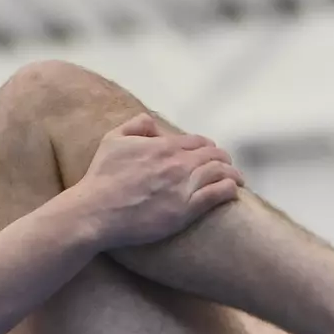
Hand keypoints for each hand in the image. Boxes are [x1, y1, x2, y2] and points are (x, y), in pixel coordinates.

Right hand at [76, 113, 243, 247]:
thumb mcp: (112, 140)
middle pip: (214, 155)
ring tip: (237, 179)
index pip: (197, 141)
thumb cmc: (101, 178)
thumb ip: (135, 125)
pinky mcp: (185, 210)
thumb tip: (152, 123)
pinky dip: (229, 189)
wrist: (96, 211)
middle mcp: (178, 163)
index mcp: (163, 145)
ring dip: (232, 173)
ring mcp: (184, 186)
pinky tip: (233, 190)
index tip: (211, 154)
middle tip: (227, 167)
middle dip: (223, 159)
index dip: (207, 147)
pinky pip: (218, 194)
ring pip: (220, 172)